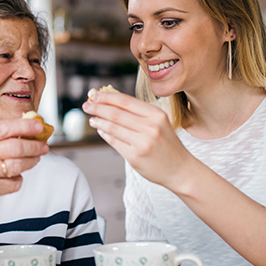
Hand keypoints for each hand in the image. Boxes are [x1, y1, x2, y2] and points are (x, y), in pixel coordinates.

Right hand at [0, 119, 48, 224]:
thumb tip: (24, 125)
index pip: (4, 128)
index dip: (24, 126)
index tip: (39, 125)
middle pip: (15, 148)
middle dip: (34, 146)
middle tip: (43, 146)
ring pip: (18, 165)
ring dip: (31, 161)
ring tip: (35, 158)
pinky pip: (14, 183)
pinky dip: (18, 179)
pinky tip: (15, 175)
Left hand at [81, 91, 195, 189]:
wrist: (180, 169)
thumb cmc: (167, 144)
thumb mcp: (159, 123)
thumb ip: (138, 113)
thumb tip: (111, 101)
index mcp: (156, 115)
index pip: (125, 101)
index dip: (107, 97)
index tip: (94, 96)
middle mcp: (150, 127)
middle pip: (116, 114)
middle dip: (97, 108)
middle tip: (86, 105)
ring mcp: (142, 143)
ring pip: (112, 128)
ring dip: (98, 122)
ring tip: (92, 119)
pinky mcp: (135, 156)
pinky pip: (114, 142)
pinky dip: (105, 134)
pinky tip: (101, 131)